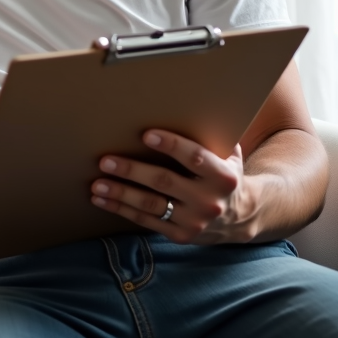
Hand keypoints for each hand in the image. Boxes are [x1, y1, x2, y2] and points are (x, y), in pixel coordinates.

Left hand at [90, 129, 252, 243]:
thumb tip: (183, 102)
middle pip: (164, 182)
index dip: (172, 145)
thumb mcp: (228, 155)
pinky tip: (101, 200)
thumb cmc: (223, 173)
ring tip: (97, 184)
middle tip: (105, 161)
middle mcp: (209, 200)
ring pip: (150, 205)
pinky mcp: (181, 235)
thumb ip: (210, 135)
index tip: (146, 134)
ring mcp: (195, 221)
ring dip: (120, 193)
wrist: (241, 216)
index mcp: (223, 176)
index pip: (195, 157)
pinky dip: (120, 210)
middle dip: (132, 171)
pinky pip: (145, 221)